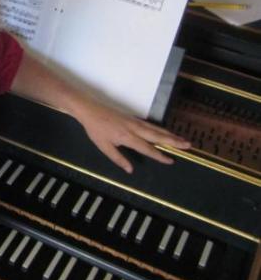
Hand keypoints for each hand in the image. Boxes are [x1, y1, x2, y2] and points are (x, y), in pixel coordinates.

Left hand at [76, 101, 190, 173]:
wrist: (90, 110)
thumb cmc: (95, 129)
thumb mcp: (104, 146)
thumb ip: (118, 158)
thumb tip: (130, 170)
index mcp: (127, 137)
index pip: (147, 148)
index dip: (159, 155)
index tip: (171, 161)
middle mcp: (134, 128)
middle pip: (157, 136)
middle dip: (173, 141)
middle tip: (188, 145)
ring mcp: (135, 121)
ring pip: (156, 129)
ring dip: (170, 134)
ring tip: (183, 139)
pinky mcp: (133, 118)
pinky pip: (150, 125)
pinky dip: (161, 129)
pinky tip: (166, 132)